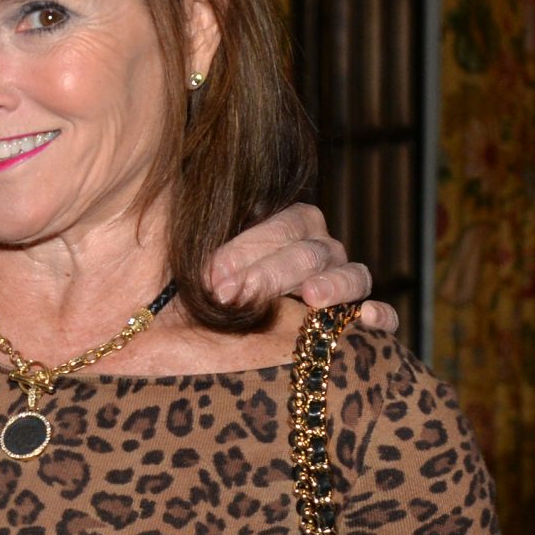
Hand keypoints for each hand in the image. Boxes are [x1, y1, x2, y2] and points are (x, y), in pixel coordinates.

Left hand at [204, 202, 400, 332]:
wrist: (189, 350)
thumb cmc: (193, 298)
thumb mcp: (188, 260)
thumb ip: (187, 228)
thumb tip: (155, 184)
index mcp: (281, 229)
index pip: (282, 225)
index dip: (248, 248)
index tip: (211, 275)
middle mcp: (314, 253)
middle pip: (311, 250)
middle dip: (271, 272)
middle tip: (234, 295)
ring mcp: (336, 287)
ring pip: (352, 273)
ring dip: (333, 283)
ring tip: (311, 296)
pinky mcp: (352, 326)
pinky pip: (379, 317)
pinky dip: (378, 316)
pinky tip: (367, 320)